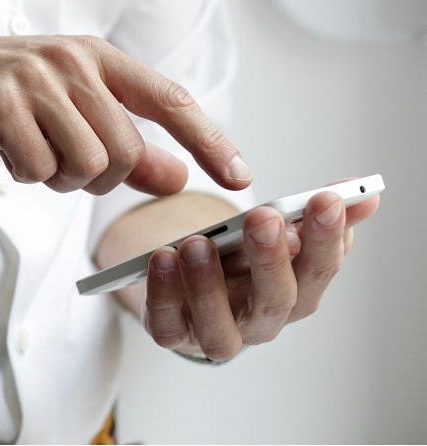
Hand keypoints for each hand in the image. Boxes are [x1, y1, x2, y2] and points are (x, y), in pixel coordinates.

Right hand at [0, 35, 251, 195]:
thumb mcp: (60, 116)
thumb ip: (121, 145)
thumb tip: (176, 176)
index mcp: (93, 56)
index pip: (170, 100)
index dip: (209, 140)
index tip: (239, 177)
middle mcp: (70, 59)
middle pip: (125, 151)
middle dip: (95, 178)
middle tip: (55, 164)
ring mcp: (34, 77)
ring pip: (87, 164)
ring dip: (56, 178)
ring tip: (26, 153)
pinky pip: (39, 170)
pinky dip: (23, 176)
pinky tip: (0, 151)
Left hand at [141, 182, 380, 360]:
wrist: (191, 283)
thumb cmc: (240, 259)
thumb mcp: (276, 232)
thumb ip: (313, 214)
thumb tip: (365, 193)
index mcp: (296, 292)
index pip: (320, 270)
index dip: (326, 237)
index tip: (325, 199)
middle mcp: (261, 321)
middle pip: (276, 301)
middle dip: (271, 259)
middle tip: (263, 218)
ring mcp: (216, 333)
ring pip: (220, 327)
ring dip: (208, 285)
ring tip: (197, 243)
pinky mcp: (173, 334)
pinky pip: (167, 326)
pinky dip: (163, 295)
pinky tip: (162, 259)